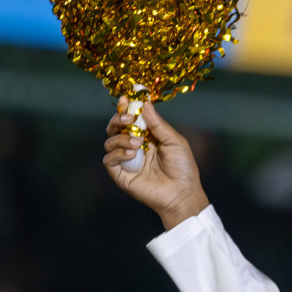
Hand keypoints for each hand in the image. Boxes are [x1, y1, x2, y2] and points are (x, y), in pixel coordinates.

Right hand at [103, 98, 209, 229]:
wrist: (182, 193)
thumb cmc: (182, 168)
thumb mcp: (174, 141)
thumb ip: (158, 124)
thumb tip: (145, 104)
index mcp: (146, 136)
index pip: (130, 119)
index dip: (126, 108)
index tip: (126, 99)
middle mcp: (134, 146)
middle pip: (115, 128)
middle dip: (117, 120)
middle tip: (127, 119)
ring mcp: (126, 160)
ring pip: (109, 142)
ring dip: (121, 138)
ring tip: (138, 143)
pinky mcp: (121, 174)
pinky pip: (108, 160)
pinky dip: (117, 154)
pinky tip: (132, 154)